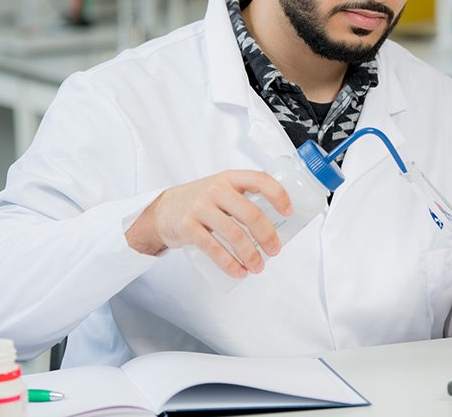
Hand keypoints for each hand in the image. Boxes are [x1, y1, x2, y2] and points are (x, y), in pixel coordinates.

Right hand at [126, 171, 291, 278]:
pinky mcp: (188, 227)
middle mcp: (216, 190)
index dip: (278, 195)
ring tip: (258, 267)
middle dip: (267, 236)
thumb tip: (276, 225)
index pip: (260, 180)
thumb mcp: (221, 190)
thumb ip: (243, 199)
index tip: (289, 212)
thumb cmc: (200, 201)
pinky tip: (239, 272)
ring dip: (250, 255)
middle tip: (274, 251)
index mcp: (230, 178)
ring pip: (234, 234)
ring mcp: (200, 208)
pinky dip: (229, 264)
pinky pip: (213, 249)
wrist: (162, 210)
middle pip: (250, 213)